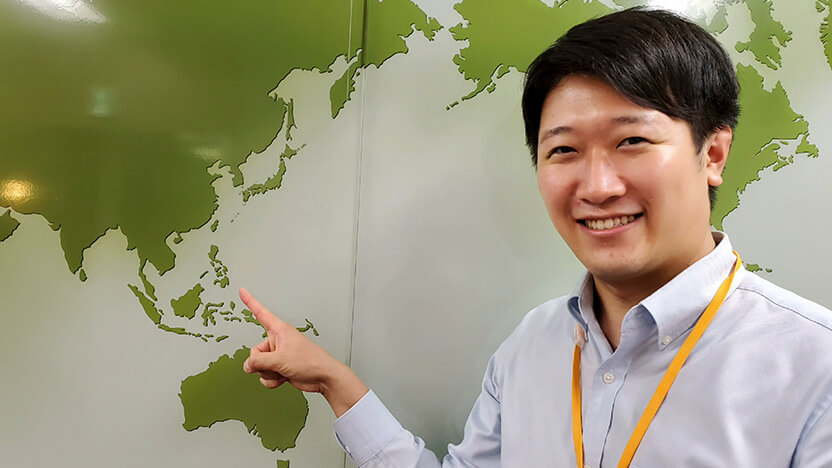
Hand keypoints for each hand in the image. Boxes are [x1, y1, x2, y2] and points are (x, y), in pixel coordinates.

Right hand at [239, 287, 367, 416]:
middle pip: (255, 351)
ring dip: (268, 373)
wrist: (323, 377)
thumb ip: (258, 362)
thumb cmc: (310, 361)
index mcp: (280, 330)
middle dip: (262, 363)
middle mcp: (278, 341)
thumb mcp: (280, 359)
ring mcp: (278, 355)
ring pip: (259, 366)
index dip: (250, 302)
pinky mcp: (280, 368)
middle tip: (276, 365)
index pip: (261, 313)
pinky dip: (272, 380)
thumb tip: (247, 365)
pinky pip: (265, 375)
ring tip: (284, 371)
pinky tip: (283, 379)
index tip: (242, 290)